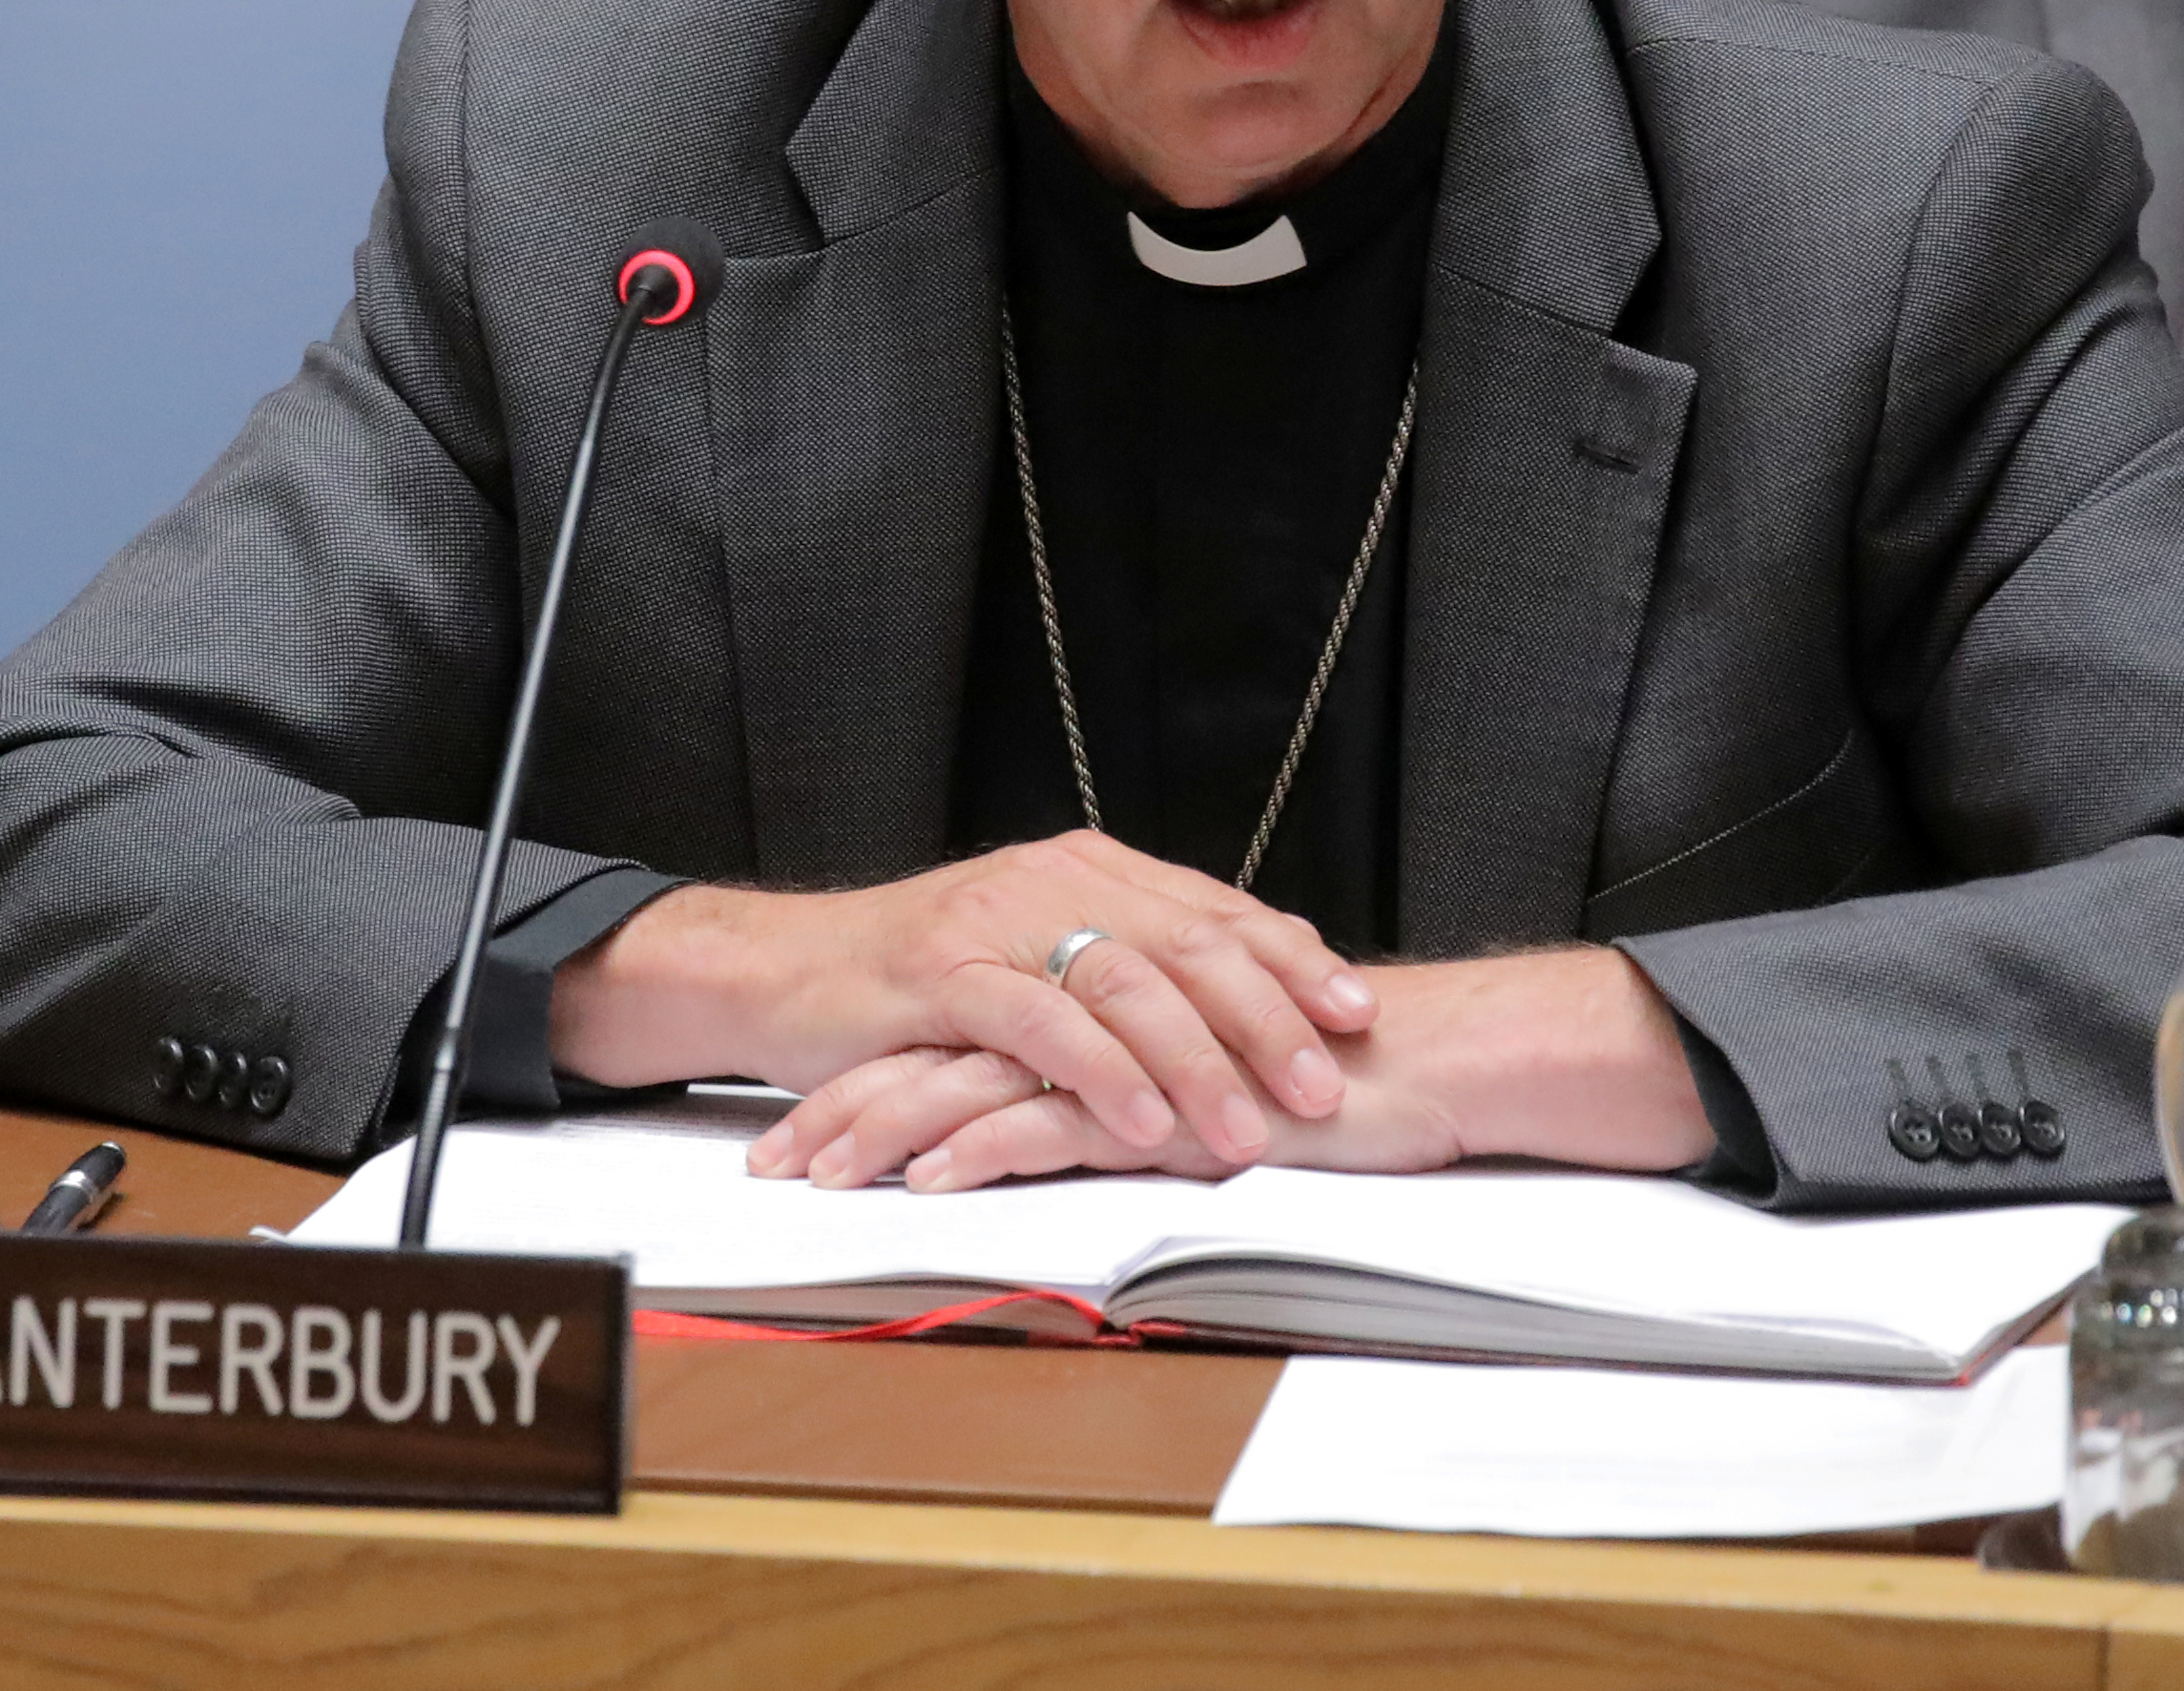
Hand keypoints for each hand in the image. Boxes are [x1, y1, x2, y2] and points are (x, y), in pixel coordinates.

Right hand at [546, 830, 1377, 1170]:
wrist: (785, 972)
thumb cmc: (919, 987)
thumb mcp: (1038, 964)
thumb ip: (1124, 974)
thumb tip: (1238, 1016)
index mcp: (1089, 871)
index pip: (1215, 909)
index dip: (1292, 958)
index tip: (1359, 1009)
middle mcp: (1054, 882)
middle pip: (1188, 943)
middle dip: (1268, 1017)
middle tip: (1326, 1083)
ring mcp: (998, 924)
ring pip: (1126, 984)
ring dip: (1198, 1062)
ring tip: (1250, 1128)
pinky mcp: (944, 976)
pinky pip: (1041, 1025)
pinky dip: (1102, 1076)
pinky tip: (1145, 1123)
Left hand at [746, 946, 1716, 1191]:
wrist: (1413, 1065)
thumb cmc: (1314, 1082)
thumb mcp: (1191, 1088)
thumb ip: (1124, 1089)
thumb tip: (1058, 1127)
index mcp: (1089, 1002)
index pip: (956, 1036)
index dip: (874, 1077)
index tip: (801, 1129)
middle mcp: (1089, 1011)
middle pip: (936, 1051)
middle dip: (846, 1104)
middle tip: (770, 1160)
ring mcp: (1118, 1048)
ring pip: (970, 1082)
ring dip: (884, 1132)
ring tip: (812, 1176)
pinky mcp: (1154, 1093)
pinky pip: (1046, 1120)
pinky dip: (978, 1149)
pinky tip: (925, 1181)